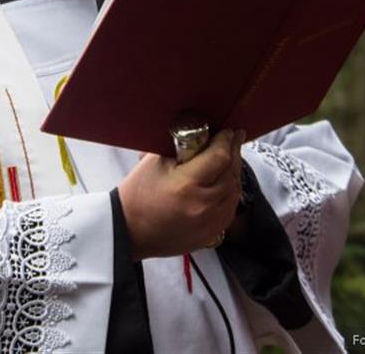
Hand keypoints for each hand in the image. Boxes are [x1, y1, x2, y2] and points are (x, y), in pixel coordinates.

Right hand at [117, 128, 244, 259]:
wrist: (129, 231)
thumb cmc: (138, 194)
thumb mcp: (155, 161)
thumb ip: (182, 145)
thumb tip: (203, 132)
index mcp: (186, 185)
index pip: (219, 156)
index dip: (226, 141)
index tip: (227, 130)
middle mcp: (203, 205)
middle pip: (231, 173)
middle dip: (233, 152)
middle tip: (234, 138)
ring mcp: (209, 223)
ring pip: (235, 191)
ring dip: (234, 172)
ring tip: (231, 157)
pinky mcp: (211, 234)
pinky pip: (230, 208)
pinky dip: (230, 192)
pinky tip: (226, 181)